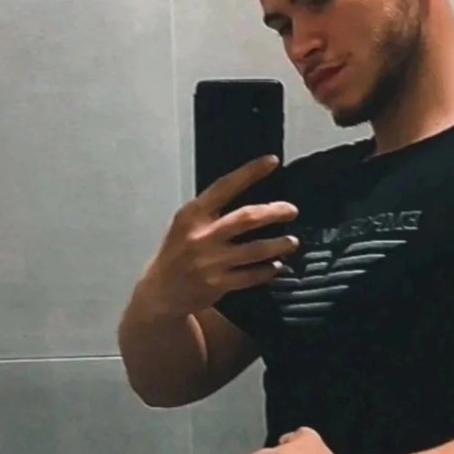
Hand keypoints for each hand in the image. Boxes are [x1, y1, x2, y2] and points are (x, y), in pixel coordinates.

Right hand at [138, 155, 299, 318]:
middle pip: (246, 218)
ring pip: (255, 250)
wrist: (161, 292)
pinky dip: (268, 270)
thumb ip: (211, 212)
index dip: (250, 172)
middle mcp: (201, 236)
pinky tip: (276, 266)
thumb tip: (251, 200)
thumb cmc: (178, 252)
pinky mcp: (218, 284)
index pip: (224, 186)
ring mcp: (210, 262)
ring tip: (292, 242)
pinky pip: (252, 275)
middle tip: (292, 210)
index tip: (272, 161)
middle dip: (275, 212)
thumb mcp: (186, 225)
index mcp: (192, 215)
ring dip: (279, 245)